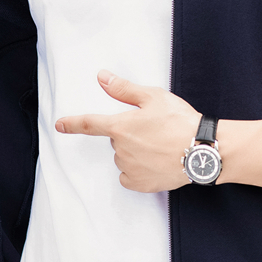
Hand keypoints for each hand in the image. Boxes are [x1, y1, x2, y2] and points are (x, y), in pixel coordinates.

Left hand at [55, 70, 201, 191]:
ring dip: (136, 153)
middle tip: (155, 131)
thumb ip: (123, 89)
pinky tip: (156, 163)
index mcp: (120, 126)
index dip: (71, 124)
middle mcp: (120, 149)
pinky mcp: (140, 184)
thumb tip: (101, 78)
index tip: (59, 125)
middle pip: (117, 140)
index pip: (88, 124)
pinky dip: (139, 171)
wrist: (202, 151)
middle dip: (130, 135)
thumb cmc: (180, 121)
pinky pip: (130, 176)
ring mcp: (129, 168)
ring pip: (124, 158)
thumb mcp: (153, 97)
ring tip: (161, 147)